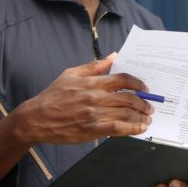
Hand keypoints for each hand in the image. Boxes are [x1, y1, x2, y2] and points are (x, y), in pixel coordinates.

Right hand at [16, 54, 153, 144]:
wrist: (37, 118)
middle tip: (150, 106)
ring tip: (148, 118)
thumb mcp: (71, 73)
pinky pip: (118, 129)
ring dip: (141, 116)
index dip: (138, 83)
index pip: (122, 79)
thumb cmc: (53, 95)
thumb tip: (113, 56)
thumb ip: (94, 66)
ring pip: (126, 114)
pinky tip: (140, 129)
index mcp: (92, 82)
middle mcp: (96, 98)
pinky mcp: (92, 130)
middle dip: (144, 103)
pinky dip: (132, 129)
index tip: (145, 88)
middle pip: (129, 98)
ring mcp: (95, 114)